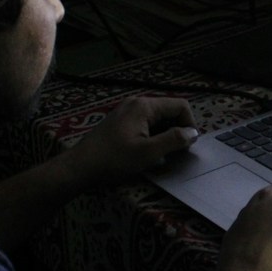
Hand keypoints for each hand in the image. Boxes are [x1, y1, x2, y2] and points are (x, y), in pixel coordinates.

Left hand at [63, 95, 197, 185]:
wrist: (79, 167)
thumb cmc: (114, 159)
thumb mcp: (148, 153)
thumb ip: (173, 140)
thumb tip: (193, 133)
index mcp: (144, 106)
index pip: (180, 105)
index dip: (189, 124)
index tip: (189, 146)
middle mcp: (136, 103)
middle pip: (169, 111)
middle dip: (178, 130)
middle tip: (178, 153)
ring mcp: (126, 111)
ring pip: (157, 119)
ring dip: (166, 135)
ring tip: (163, 155)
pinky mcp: (120, 122)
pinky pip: (145, 124)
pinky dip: (153, 135)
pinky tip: (148, 152)